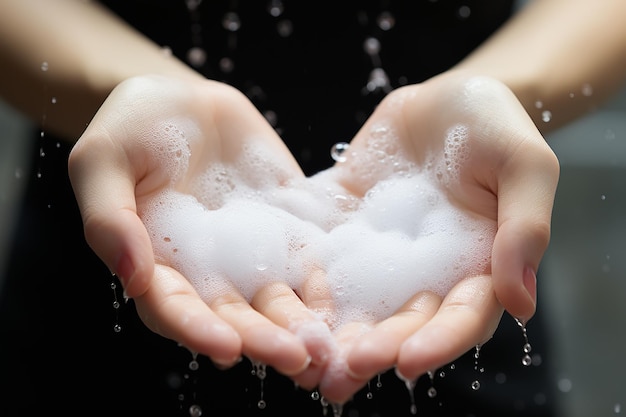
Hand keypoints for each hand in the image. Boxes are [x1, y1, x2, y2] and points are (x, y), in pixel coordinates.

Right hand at [68, 75, 330, 375]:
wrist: (183, 101)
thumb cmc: (131, 128)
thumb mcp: (103, 161)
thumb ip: (110, 218)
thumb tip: (132, 277)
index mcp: (155, 262)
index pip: (174, 308)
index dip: (198, 329)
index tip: (227, 348)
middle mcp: (204, 269)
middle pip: (233, 315)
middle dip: (262, 339)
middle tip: (295, 360)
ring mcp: (247, 252)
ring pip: (275, 299)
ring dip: (299, 325)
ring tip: (326, 348)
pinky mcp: (282, 229)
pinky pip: (305, 260)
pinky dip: (324, 283)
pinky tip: (345, 304)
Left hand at [314, 70, 558, 401]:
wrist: (445, 97)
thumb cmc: (495, 126)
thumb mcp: (523, 165)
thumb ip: (525, 228)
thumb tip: (521, 303)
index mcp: (478, 264)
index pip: (460, 316)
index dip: (437, 342)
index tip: (407, 363)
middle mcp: (427, 269)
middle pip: (402, 321)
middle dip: (374, 348)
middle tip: (343, 374)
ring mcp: (384, 250)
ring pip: (359, 300)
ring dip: (334, 332)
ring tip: (305, 362)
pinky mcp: (347, 226)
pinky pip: (324, 254)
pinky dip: (304, 279)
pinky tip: (278, 302)